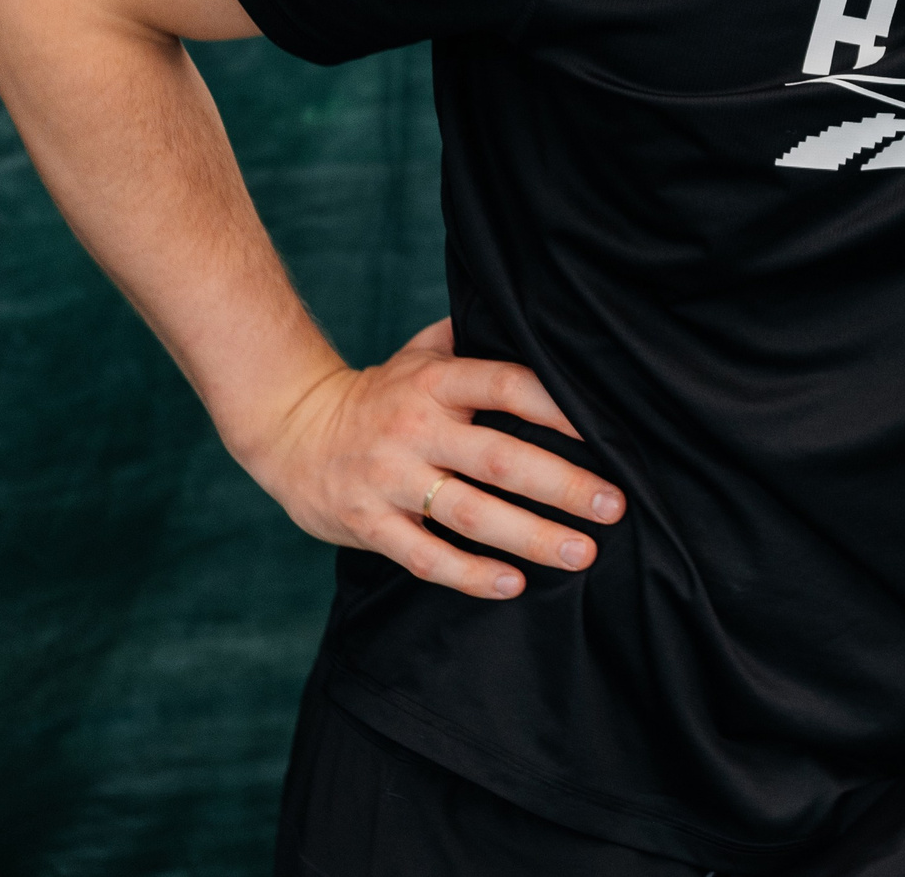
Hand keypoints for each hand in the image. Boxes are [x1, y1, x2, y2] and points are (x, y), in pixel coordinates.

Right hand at [238, 318, 625, 597]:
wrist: (290, 430)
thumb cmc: (380, 393)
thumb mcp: (420, 353)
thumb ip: (474, 338)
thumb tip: (542, 319)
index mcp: (436, 382)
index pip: (507, 386)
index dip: (558, 408)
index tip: (607, 431)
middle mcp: (415, 428)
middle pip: (500, 459)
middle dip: (563, 485)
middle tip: (614, 508)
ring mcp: (389, 479)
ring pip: (470, 514)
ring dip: (530, 536)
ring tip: (581, 553)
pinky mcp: (367, 524)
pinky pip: (424, 556)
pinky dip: (469, 573)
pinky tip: (513, 584)